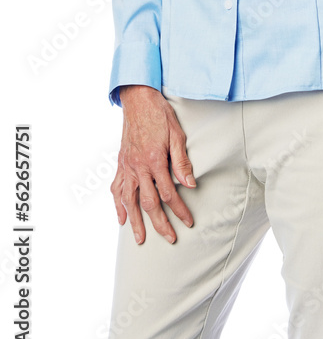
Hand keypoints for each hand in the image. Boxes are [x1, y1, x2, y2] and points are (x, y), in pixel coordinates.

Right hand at [111, 85, 196, 244]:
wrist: (138, 100)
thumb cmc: (160, 115)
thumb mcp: (177, 134)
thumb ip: (182, 160)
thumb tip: (190, 184)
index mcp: (155, 160)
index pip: (169, 192)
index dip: (179, 210)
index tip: (188, 222)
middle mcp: (138, 167)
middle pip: (149, 202)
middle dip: (160, 223)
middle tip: (170, 238)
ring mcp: (127, 166)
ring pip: (129, 200)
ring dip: (135, 221)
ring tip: (141, 239)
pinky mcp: (120, 164)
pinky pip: (116, 189)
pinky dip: (118, 205)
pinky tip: (121, 218)